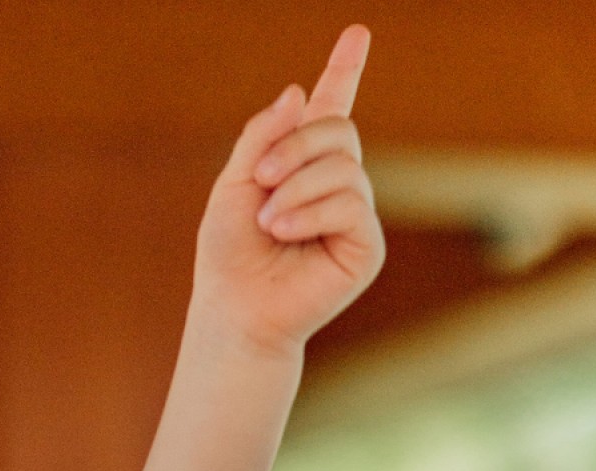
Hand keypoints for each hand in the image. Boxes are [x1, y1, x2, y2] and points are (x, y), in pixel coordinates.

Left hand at [194, 25, 383, 358]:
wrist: (235, 312)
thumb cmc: (230, 255)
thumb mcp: (233, 184)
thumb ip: (262, 137)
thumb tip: (299, 92)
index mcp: (303, 165)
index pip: (330, 108)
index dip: (344, 70)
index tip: (357, 33)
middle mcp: (335, 184)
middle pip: (339, 129)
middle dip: (296, 147)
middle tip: (262, 180)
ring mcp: (354, 214)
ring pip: (344, 166)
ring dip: (296, 188)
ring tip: (269, 223)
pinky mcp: (365, 247)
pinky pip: (350, 204)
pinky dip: (311, 212)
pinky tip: (284, 232)